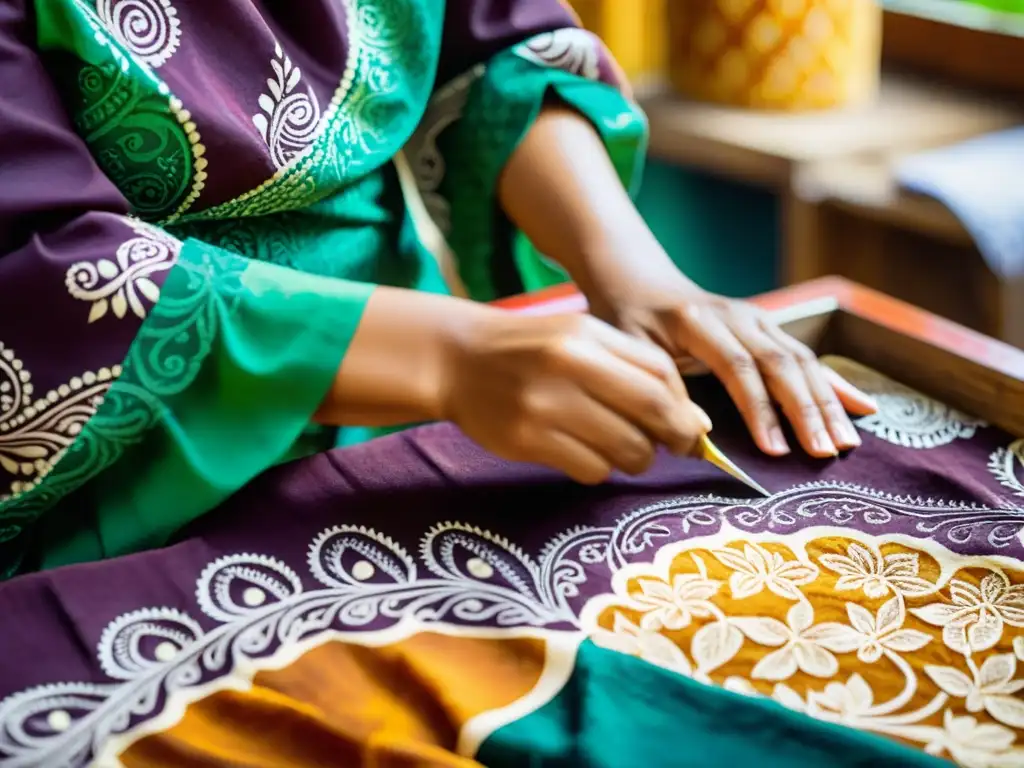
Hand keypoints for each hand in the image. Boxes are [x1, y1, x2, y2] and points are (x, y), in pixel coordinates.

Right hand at [440, 312, 711, 483]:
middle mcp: (567, 367)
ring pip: (627, 449)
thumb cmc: (528, 348)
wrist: (455, 358)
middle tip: (675, 447)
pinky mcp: (526, 440)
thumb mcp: (578, 336)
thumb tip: (697, 422)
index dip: (684, 406)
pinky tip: (584, 453)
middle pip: (653, 412)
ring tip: (621, 448)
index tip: (687, 424)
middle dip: (676, 437)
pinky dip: (599, 469)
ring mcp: (544, 406)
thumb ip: (635, 368)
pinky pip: (591, 470)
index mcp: (586, 336)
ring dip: (638, 458)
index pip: (661, 375)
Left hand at [601, 279, 876, 458]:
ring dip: (827, 403)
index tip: (775, 451)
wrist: (640, 281)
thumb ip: (660, 388)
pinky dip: (836, 384)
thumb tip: (696, 438)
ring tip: (846, 443)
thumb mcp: (631, 350)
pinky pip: (807, 357)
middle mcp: (737, 315)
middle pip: (780, 364)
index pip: (738, 368)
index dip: (760, 410)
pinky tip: (865, 407)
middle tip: (824, 452)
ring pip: (801, 361)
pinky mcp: (769, 327)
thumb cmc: (629, 322)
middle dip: (806, 411)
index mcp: (698, 320)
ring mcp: (758, 319)